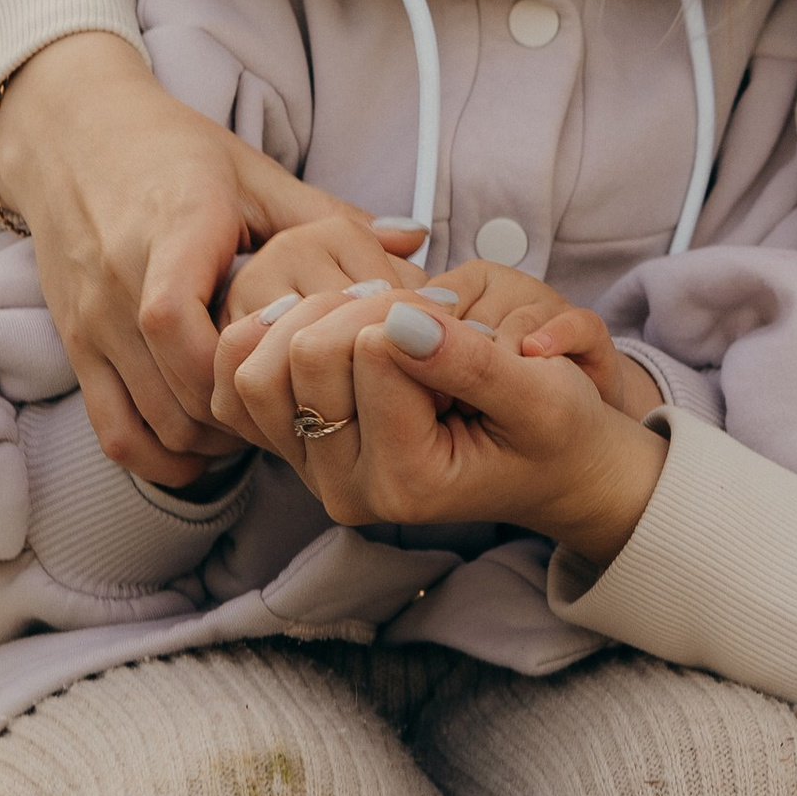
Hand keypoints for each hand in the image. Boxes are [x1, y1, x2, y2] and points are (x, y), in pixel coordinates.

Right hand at [0, 34, 418, 486]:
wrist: (74, 138)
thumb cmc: (174, 152)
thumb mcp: (254, 173)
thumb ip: (329, 216)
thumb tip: (415, 242)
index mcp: (172, 233)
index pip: (176, 321)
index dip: (238, 365)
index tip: (296, 367)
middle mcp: (120, 285)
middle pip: (179, 391)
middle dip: (247, 414)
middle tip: (302, 405)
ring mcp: (92, 324)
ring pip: (152, 423)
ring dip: (213, 439)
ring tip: (262, 419)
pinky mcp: (76, 349)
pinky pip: (114, 432)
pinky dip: (161, 455)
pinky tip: (206, 446)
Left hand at [216, 284, 669, 566]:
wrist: (552, 469)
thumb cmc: (556, 431)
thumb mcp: (541, 396)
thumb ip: (471, 363)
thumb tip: (400, 319)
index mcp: (404, 481)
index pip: (371, 349)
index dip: (418, 312)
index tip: (462, 325)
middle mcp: (345, 488)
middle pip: (305, 352)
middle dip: (364, 307)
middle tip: (422, 314)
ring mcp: (314, 471)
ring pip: (257, 363)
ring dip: (317, 315)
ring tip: (379, 319)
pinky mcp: (298, 448)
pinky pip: (240, 381)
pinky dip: (273, 336)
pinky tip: (329, 325)